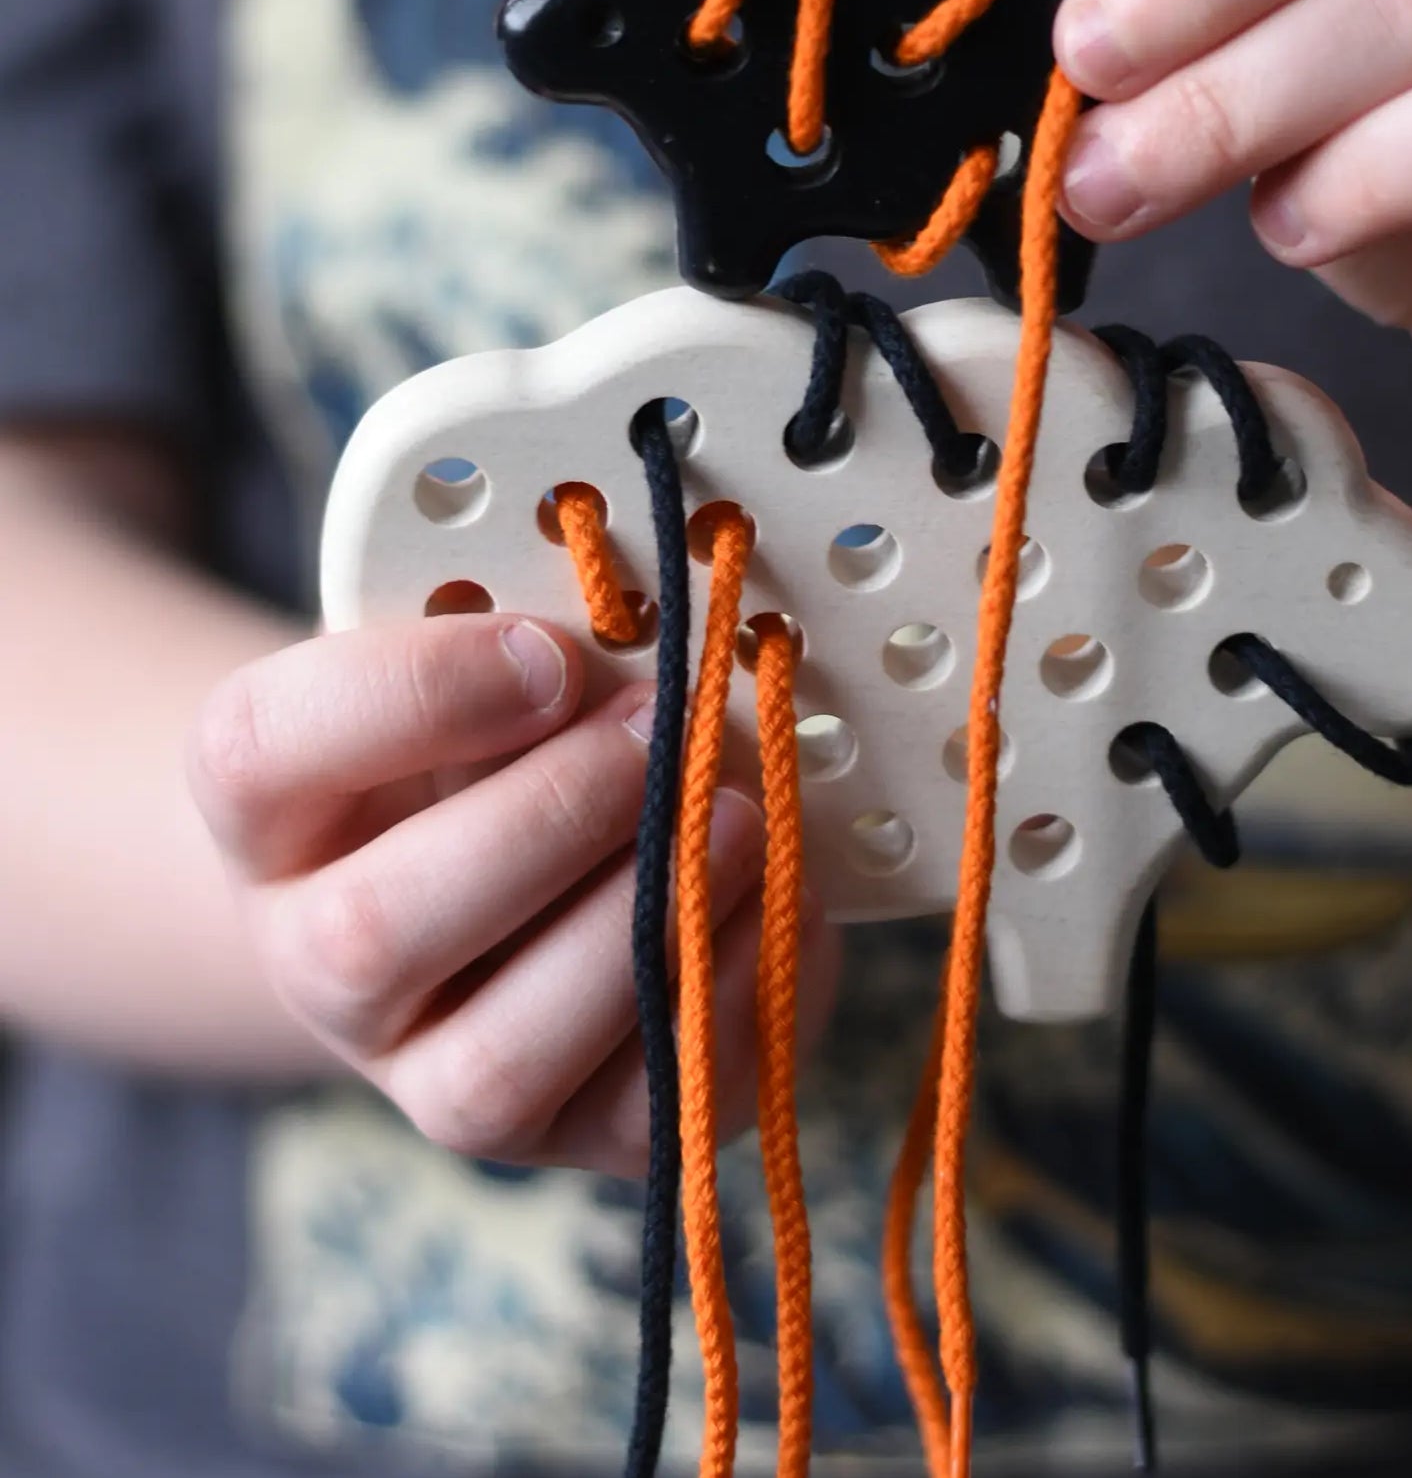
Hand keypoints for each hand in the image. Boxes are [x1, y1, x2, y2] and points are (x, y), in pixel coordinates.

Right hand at [188, 615, 838, 1173]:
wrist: (508, 881)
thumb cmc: (500, 743)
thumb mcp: (486, 667)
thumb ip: (537, 650)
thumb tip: (664, 651)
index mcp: (269, 811)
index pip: (258, 749)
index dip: (414, 693)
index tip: (552, 652)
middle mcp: (314, 966)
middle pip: (368, 934)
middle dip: (547, 819)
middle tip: (662, 731)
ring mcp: (428, 1076)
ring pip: (495, 1066)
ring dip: (637, 929)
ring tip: (741, 815)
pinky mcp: (563, 1137)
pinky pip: (642, 1112)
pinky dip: (727, 998)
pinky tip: (777, 895)